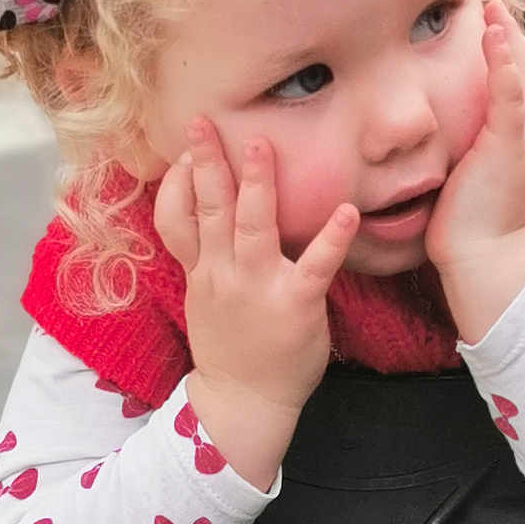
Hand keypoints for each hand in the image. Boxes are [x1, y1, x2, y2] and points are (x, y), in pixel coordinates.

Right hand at [154, 120, 358, 484]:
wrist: (244, 402)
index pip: (175, 218)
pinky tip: (349, 211)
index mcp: (202, 270)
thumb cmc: (231, 344)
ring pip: (252, 226)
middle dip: (207, 162)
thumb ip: (204, 253)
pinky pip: (316, 265)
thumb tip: (204, 209)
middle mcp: (223, 273)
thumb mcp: (203, 296)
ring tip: (264, 145)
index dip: (176, 182)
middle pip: (209, 209)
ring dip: (257, 184)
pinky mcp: (296, 303)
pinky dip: (331, 237)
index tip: (180, 145)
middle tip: (205, 121)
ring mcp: (258, 287)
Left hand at [425, 0, 524, 278]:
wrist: (487, 263)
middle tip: (497, 10)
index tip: (494, 35)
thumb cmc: (471, 233)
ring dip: (510, 41)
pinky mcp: (508, 144)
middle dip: (514, 42)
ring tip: (495, 11)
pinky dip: (505, 61)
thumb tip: (437, 153)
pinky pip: (511, 93)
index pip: (519, 94)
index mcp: (521, 147)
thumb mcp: (469, 185)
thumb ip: (463, 161)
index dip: (510, 63)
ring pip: (523, 78)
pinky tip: (495, 34)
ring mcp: (522, 140)